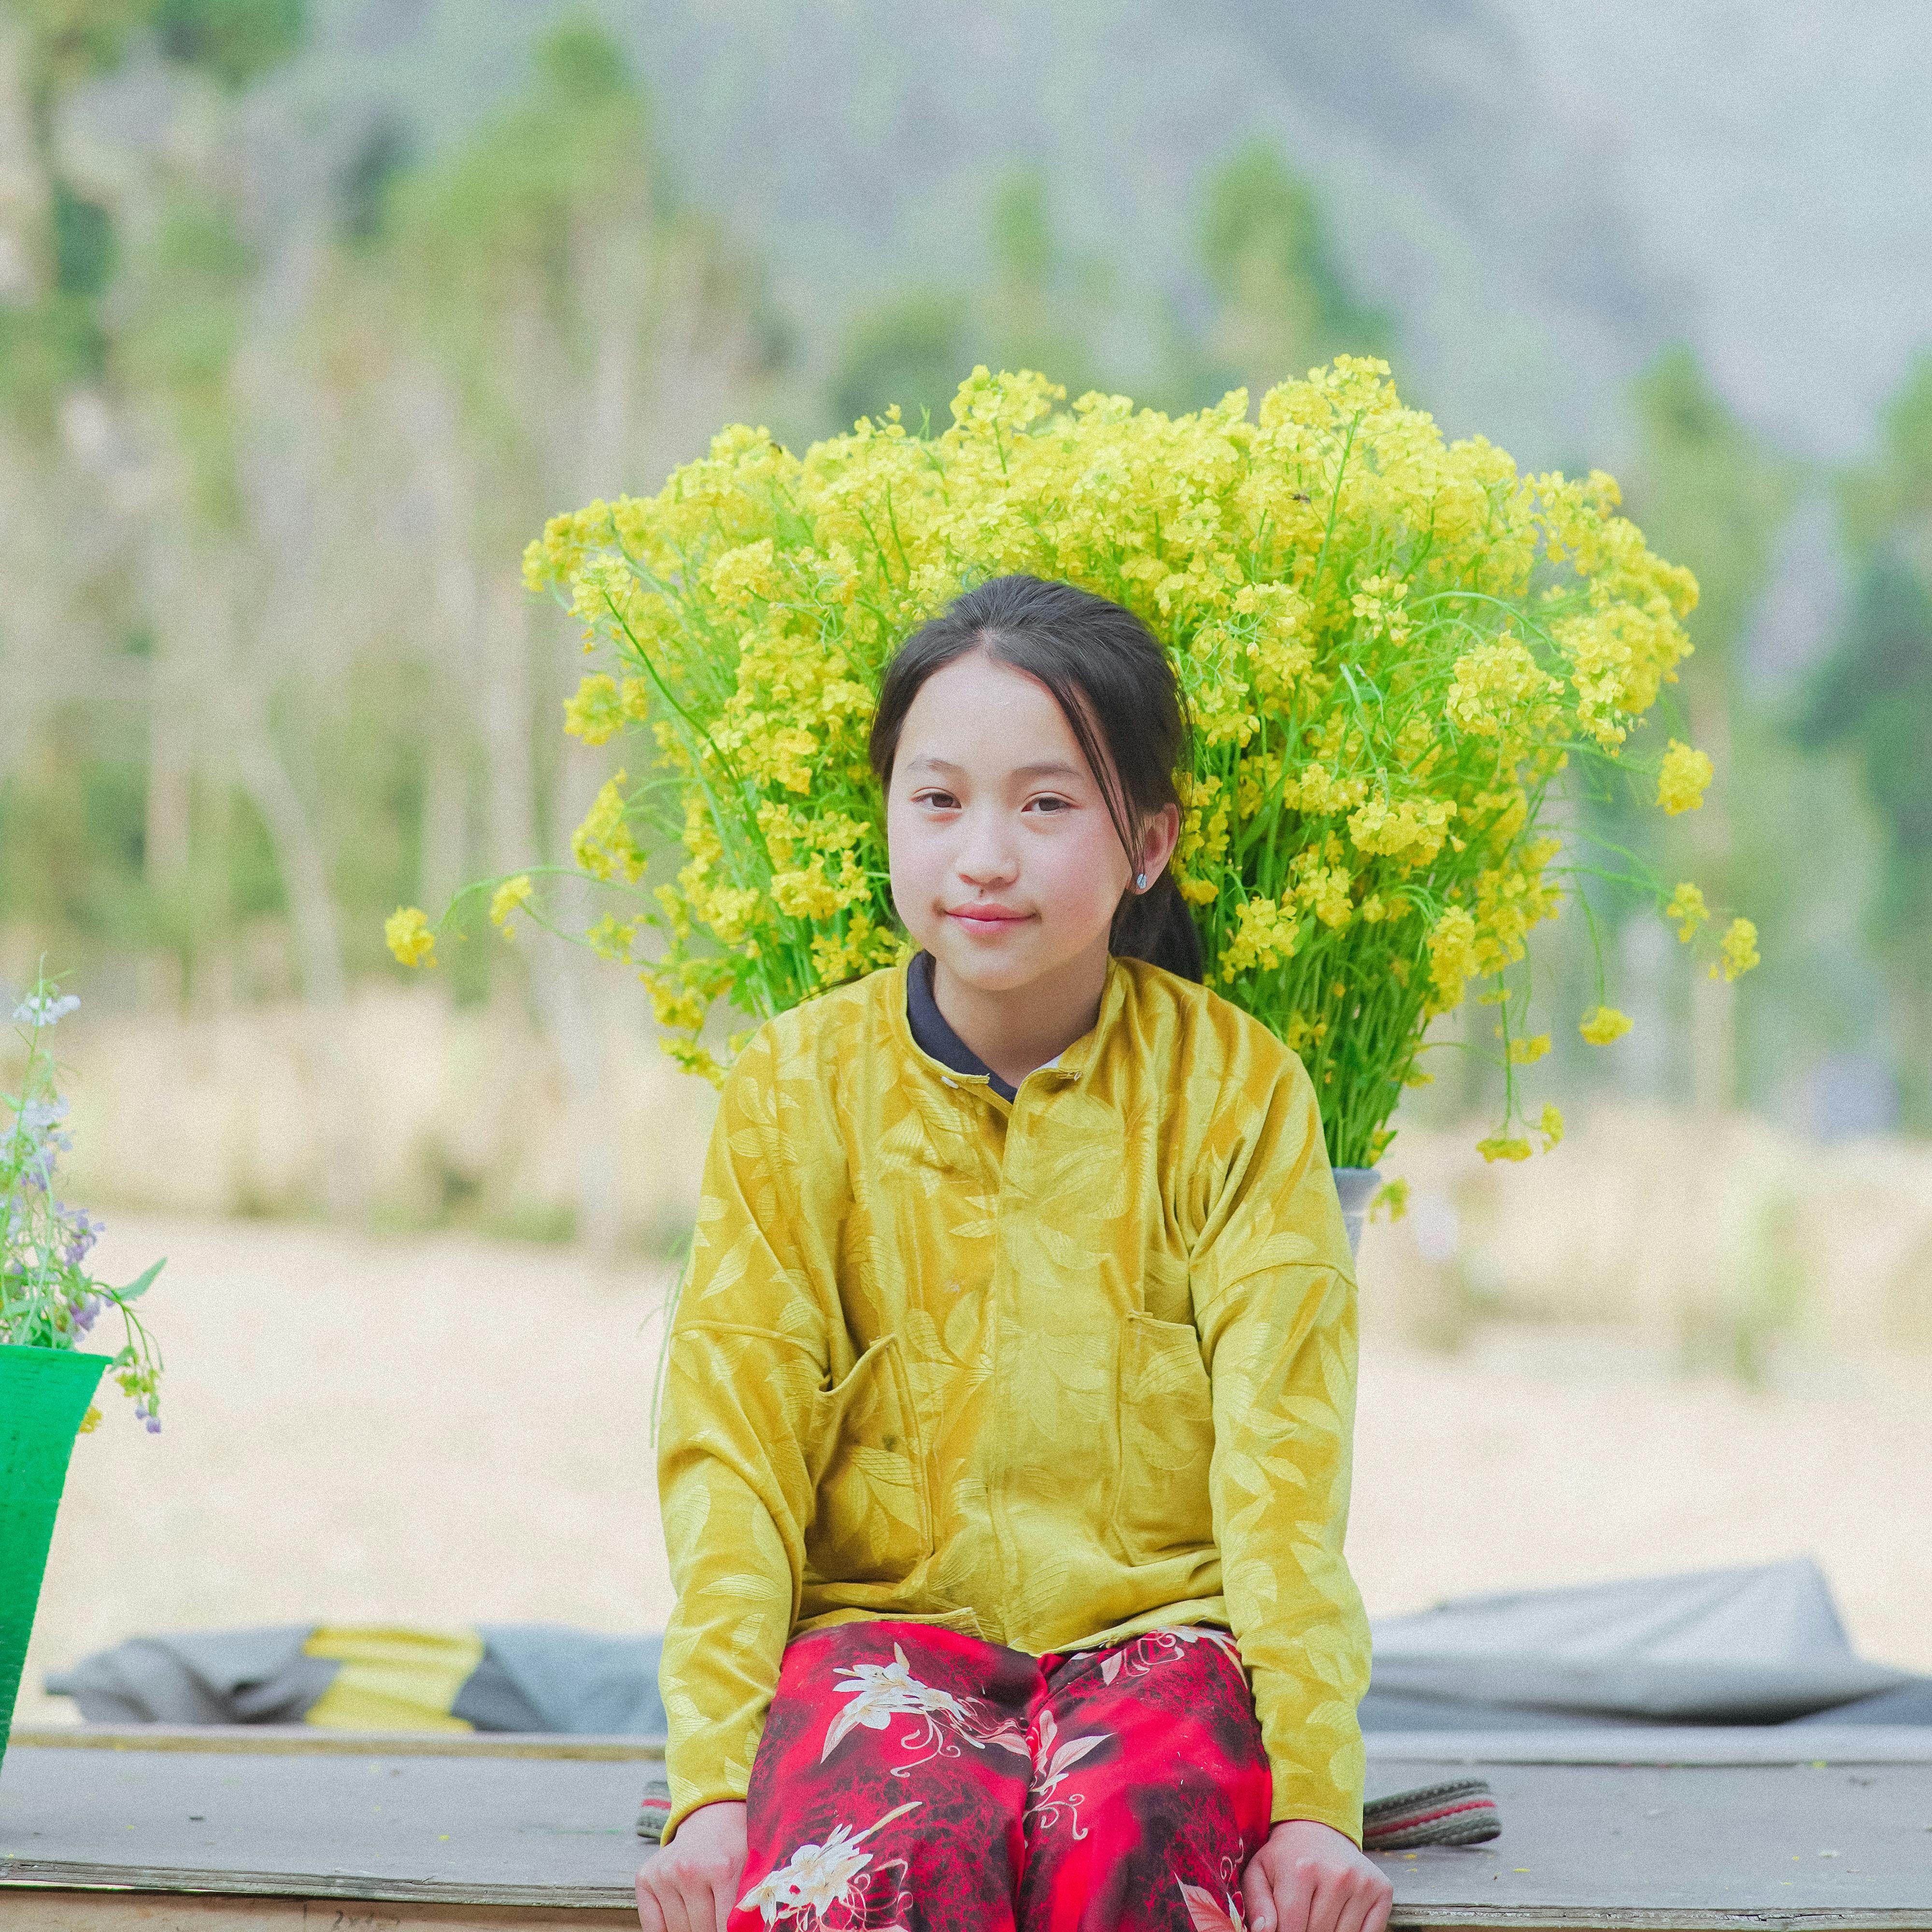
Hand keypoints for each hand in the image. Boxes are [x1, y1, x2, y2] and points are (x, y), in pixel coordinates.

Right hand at [636, 1798, 746, 1931]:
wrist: (712, 1821)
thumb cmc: (733, 1850)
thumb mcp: (750, 1870)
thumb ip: (744, 1903)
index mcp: (723, 1869)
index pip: (725, 1925)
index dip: (728, 1931)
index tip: (730, 1929)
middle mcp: (690, 1870)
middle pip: (701, 1929)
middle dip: (711, 1930)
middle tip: (716, 1920)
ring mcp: (665, 1874)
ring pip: (677, 1930)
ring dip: (691, 1928)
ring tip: (702, 1914)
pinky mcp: (645, 1877)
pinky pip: (652, 1926)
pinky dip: (666, 1930)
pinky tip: (679, 1919)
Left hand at [1241, 1818, 1393, 1931]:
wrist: (1319, 1828)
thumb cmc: (1285, 1857)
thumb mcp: (1260, 1872)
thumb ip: (1257, 1903)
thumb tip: (1264, 1931)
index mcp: (1301, 1870)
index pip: (1292, 1929)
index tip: (1283, 1928)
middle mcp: (1337, 1875)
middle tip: (1301, 1918)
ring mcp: (1363, 1882)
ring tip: (1317, 1914)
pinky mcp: (1382, 1889)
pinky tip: (1339, 1919)